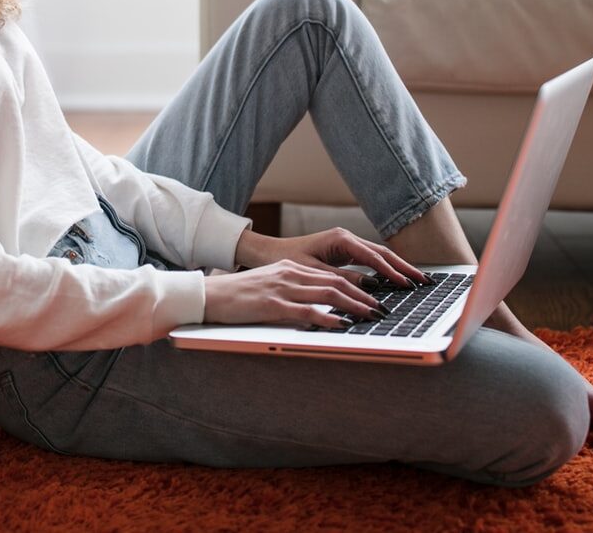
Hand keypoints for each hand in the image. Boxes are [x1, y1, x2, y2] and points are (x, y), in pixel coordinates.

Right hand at [202, 260, 385, 328]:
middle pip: (335, 283)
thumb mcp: (270, 286)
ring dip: (354, 306)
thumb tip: (319, 305)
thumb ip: (294, 291)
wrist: (210, 295)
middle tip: (382, 309)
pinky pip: (306, 311)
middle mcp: (290, 274)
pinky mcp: (272, 304)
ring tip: (371, 316)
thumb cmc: (238, 295)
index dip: (357, 287)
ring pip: (327, 294)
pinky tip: (342, 324)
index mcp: (290, 268)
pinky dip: (328, 317)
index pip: (331, 276)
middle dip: (363, 296)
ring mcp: (282, 288)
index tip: (374, 299)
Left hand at [235, 226, 429, 288]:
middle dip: (404, 267)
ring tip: (418, 282)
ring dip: (398, 268)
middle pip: (383, 253)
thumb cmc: (287, 260)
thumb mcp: (314, 273)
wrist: (269, 252)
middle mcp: (347, 238)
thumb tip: (371, 288)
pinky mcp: (344, 251)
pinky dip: (385, 270)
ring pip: (379, 256)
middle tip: (424, 282)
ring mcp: (347, 244)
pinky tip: (397, 281)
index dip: (392, 272)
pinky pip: (370, 260)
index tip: (407, 285)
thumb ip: (342, 279)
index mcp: (340, 239)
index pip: (374, 257)